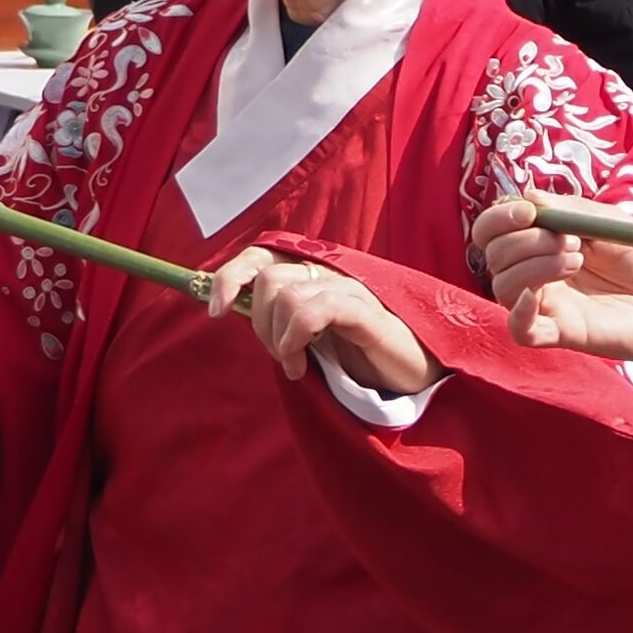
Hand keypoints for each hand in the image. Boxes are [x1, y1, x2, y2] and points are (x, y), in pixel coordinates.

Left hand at [208, 249, 435, 395]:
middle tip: (281, 355)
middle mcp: (330, 274)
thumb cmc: (364, 357)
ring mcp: (349, 289)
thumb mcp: (313, 335)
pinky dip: (295, 338)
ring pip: (285, 294)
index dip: (231, 276)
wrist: (417, 376)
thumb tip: (235, 310)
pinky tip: (302, 363)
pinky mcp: (364, 312)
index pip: (261, 256)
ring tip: (295, 365)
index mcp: (315, 276)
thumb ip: (282, 317)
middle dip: (259, 324)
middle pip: (267, 278)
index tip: (215, 311)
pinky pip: (313, 310)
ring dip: (278, 339)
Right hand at [472, 192, 632, 381]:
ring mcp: (544, 304)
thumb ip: (567, 209)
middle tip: (571, 240)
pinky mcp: (557, 333)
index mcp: (538, 242)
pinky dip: (518, 312)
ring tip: (576, 260)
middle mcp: (533, 273)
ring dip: (533, 266)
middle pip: (494, 255)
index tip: (529, 212)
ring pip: (502, 286)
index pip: (493, 229)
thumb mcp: (605, 220)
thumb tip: (527, 199)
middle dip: (524, 240)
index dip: (500, 217)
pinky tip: (535, 296)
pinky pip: (519, 329)